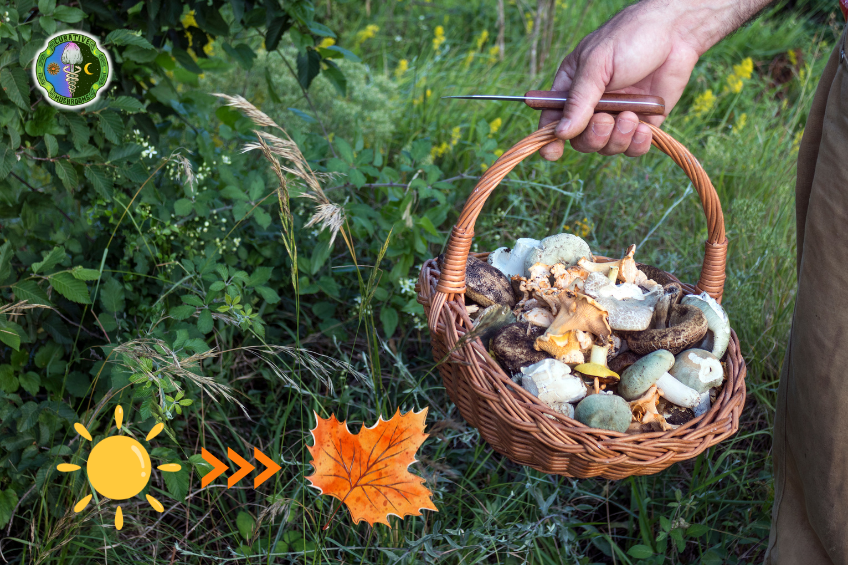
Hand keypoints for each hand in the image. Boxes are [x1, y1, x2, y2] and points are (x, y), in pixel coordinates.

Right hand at [538, 0, 766, 159]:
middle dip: (593, 137)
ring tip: (631, 116)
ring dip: (617, 138)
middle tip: (606, 119)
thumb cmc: (631, 37)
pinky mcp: (644, 122)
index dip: (550, 139)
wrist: (676, 31)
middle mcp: (593, 106)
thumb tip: (561, 133)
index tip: (553, 152)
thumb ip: (579, 100)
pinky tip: (644, 128)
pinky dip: (637, 144)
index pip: (553, 119)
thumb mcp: (597, 64)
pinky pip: (634, 147)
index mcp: (573, 88)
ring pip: (607, 147)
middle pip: (581, 141)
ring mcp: (618, 115)